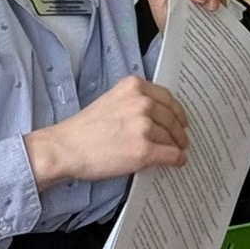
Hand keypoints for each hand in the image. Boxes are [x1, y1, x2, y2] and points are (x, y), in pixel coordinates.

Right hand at [26, 73, 187, 188]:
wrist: (67, 148)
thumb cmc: (84, 128)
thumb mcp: (111, 101)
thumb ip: (134, 102)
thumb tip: (156, 116)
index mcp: (134, 87)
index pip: (166, 97)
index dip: (177, 111)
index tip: (181, 119)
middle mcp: (142, 103)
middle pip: (171, 117)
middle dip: (179, 130)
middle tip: (182, 139)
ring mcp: (144, 126)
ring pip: (171, 137)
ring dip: (176, 145)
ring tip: (176, 151)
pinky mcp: (144, 150)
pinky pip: (171, 154)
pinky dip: (177, 159)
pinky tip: (177, 161)